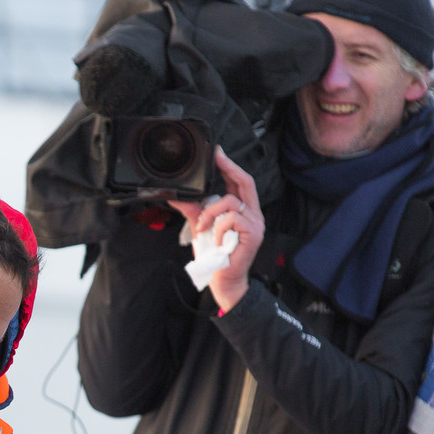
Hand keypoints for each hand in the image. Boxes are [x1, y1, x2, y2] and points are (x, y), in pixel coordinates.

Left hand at [168, 146, 263, 311]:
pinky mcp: (253, 234)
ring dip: (210, 212)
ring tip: (203, 227)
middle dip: (229, 167)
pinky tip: (215, 239)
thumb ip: (194, 210)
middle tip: (216, 158)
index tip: (217, 152)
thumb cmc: (215, 255)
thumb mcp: (203, 227)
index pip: (240, 182)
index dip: (230, 166)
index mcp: (244, 211)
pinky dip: (218, 227)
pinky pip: (231, 219)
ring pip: (231, 202)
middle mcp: (253, 215)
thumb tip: (177, 196)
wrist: (223, 280)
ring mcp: (256, 224)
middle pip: (246, 182)